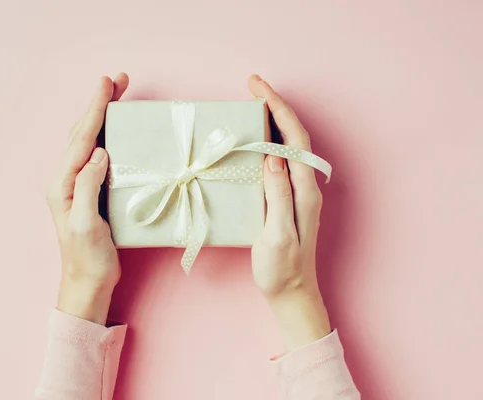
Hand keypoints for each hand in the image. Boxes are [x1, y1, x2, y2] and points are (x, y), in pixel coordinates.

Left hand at [45, 73, 128, 324]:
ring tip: (117, 96)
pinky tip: (116, 130)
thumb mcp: (86, 223)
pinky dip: (107, 135)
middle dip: (98, 105)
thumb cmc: (88, 257)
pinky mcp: (91, 191)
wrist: (88, 281)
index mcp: (62, 184)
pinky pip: (96, 155)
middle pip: (82, 133)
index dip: (94, 110)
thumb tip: (99, 153)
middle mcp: (66, 180)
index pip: (80, 139)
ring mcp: (77, 185)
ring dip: (102, 117)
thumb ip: (88, 186)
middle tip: (116, 80)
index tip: (106, 84)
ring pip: (88, 141)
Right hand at [249, 74, 330, 350]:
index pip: (294, 139)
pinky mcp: (287, 199)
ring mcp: (297, 191)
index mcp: (305, 190)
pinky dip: (267, 142)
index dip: (278, 109)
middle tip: (252, 86)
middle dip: (275, 106)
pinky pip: (279, 161)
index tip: (257, 88)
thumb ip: (278, 195)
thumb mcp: (278, 234)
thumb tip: (272, 156)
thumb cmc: (283, 268)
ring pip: (287, 146)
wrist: (292, 292)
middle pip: (294, 135)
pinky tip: (253, 141)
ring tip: (252, 105)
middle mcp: (305, 185)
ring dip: (272, 121)